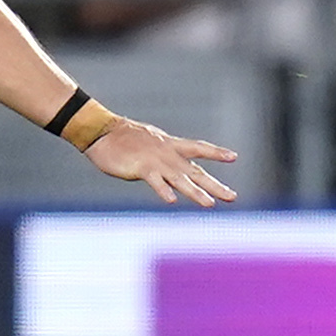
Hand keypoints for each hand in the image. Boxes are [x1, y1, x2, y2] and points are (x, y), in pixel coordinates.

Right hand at [87, 117, 238, 207]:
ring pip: (180, 179)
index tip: (233, 157)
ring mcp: (155, 161)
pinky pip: (155, 182)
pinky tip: (172, 200)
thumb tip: (171, 163)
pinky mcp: (141, 168)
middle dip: (215, 185)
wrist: (102, 131)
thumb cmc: (123, 138)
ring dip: (195, 192)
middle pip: (195, 171)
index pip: (199, 148)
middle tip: (232, 197)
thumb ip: (163, 154)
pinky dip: (163, 190)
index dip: (216, 153)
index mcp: (170, 146)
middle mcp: (167, 154)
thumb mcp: (150, 143)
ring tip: (210, 204)